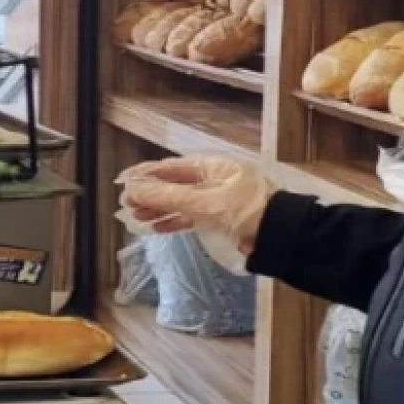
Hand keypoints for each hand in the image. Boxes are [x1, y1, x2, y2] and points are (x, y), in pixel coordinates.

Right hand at [117, 157, 275, 252]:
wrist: (281, 237)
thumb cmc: (247, 212)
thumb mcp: (206, 203)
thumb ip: (169, 197)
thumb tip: (134, 189)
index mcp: (212, 167)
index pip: (170, 167)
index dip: (145, 174)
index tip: (122, 182)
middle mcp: (212, 180)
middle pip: (173, 184)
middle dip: (149, 194)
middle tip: (126, 204)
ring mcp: (216, 200)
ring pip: (180, 201)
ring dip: (158, 209)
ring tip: (136, 217)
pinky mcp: (220, 219)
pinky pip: (190, 216)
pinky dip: (173, 220)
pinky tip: (157, 227)